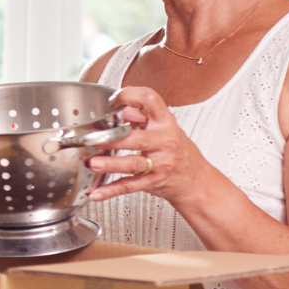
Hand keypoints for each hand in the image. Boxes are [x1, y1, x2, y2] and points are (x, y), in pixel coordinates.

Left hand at [84, 86, 215, 205]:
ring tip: (93, 163)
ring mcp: (160, 163)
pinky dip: (111, 190)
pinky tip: (96, 192)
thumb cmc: (175, 149)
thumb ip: (141, 116)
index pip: (150, 100)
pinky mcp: (153, 182)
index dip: (130, 96)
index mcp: (165, 122)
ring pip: (134, 164)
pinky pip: (130, 186)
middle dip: (114, 139)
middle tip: (93, 139)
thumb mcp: (163, 127)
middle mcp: (165, 141)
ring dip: (111, 164)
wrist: (195, 179)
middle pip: (139, 138)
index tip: (113, 101)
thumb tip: (121, 108)